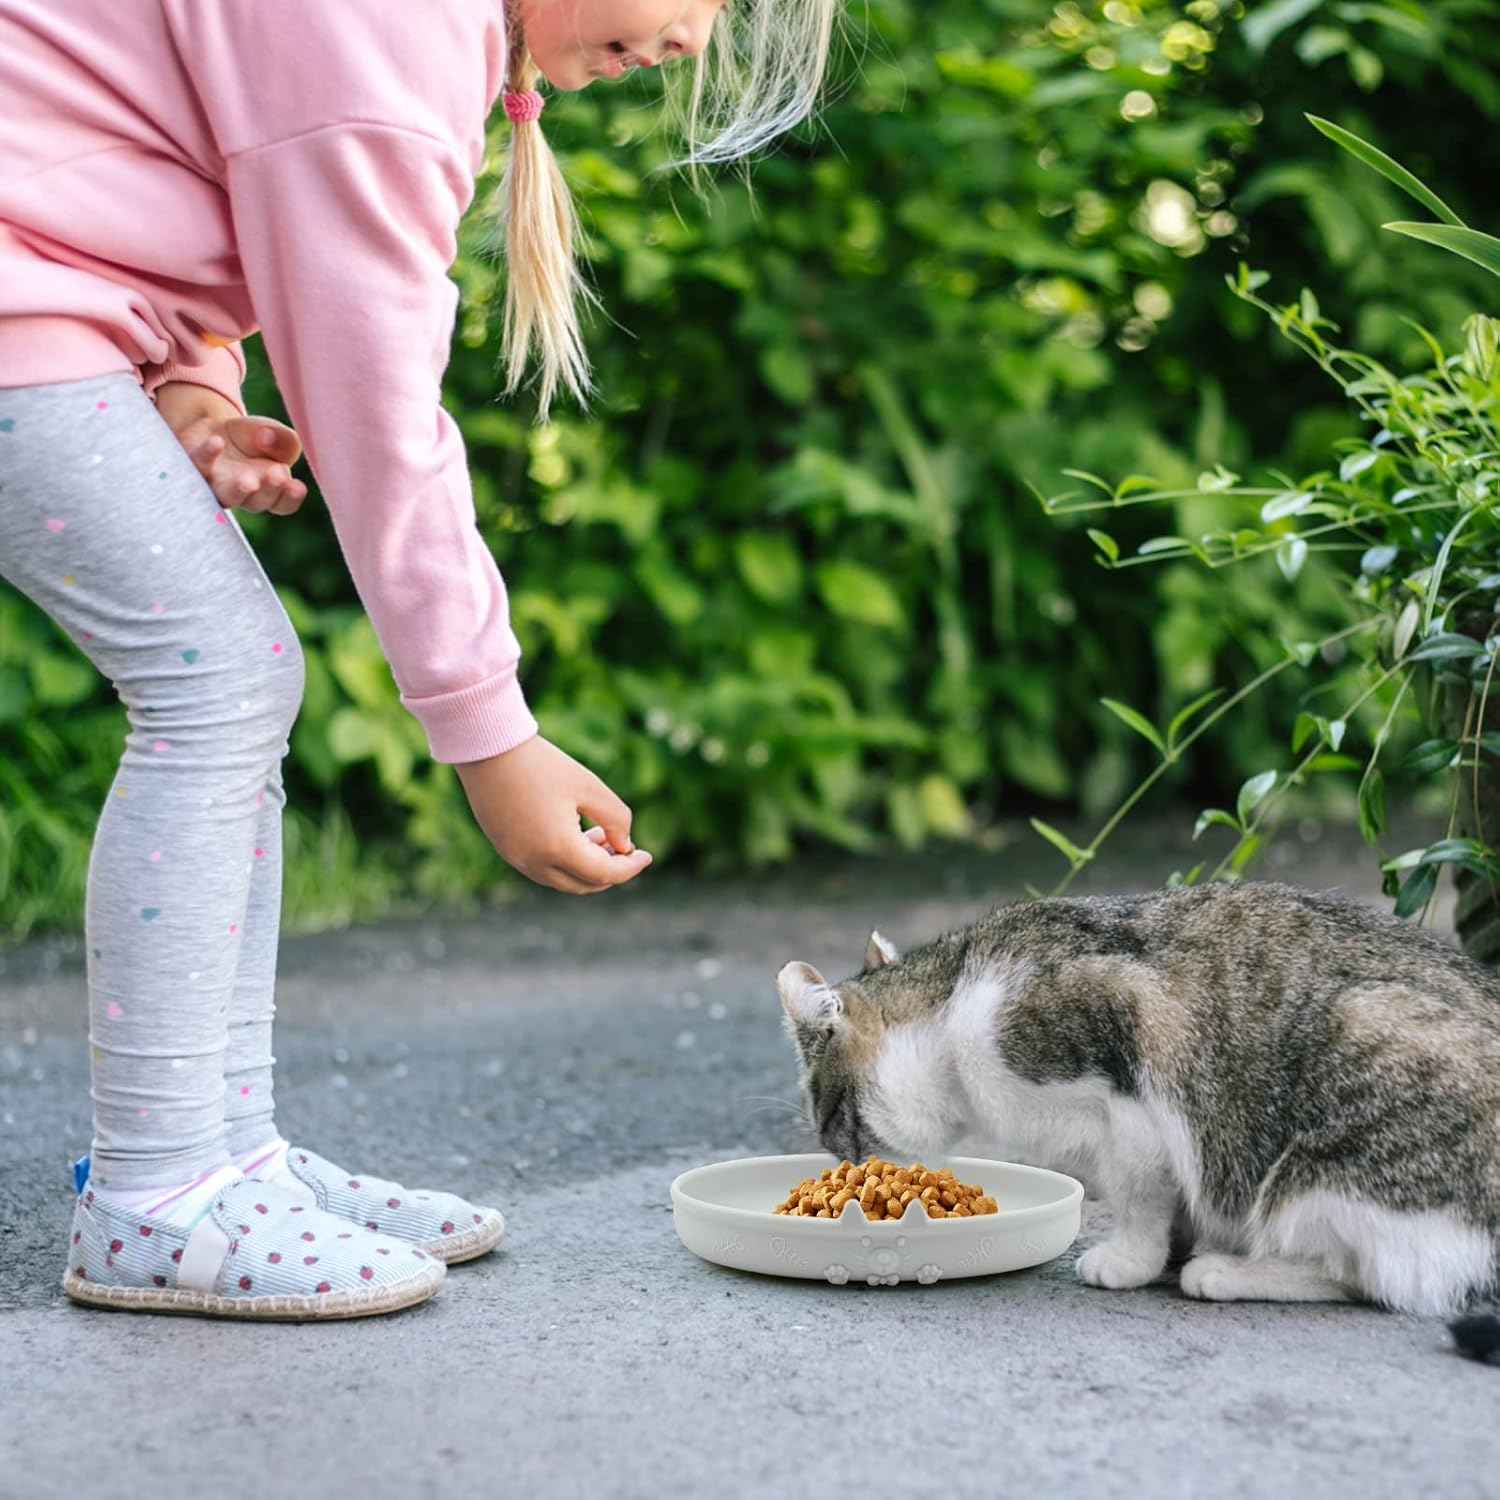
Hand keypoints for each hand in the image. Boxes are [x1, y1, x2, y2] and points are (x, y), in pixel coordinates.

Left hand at [153, 382, 307, 514]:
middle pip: (256, 502)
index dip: (290, 499)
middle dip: (267, 490)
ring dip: (237, 490)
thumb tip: (266, 439)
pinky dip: (206, 456)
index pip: (282, 504)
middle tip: (276, 475)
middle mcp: (242, 495)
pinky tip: (216, 442)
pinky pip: (198, 466)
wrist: (212, 429)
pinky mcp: (194, 466)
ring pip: (225, 495)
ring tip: (247, 481)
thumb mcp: (273, 433)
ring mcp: (215, 485)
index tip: (297, 486)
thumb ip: (284, 439)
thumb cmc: (250, 439)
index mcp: (268, 490)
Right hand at [455, 734, 653, 893]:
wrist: (487, 749)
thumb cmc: (542, 764)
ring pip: (561, 880)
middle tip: (623, 846)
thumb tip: (625, 845)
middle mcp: (534, 862)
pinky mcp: (505, 849)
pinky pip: (541, 869)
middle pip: (583, 884)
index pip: (604, 874)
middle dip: (609, 871)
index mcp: (557, 848)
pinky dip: (563, 862)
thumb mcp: (589, 786)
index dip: (630, 868)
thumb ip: (616, 818)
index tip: (647, 855)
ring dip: (585, 867)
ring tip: (598, 835)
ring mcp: (516, 858)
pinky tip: (573, 834)